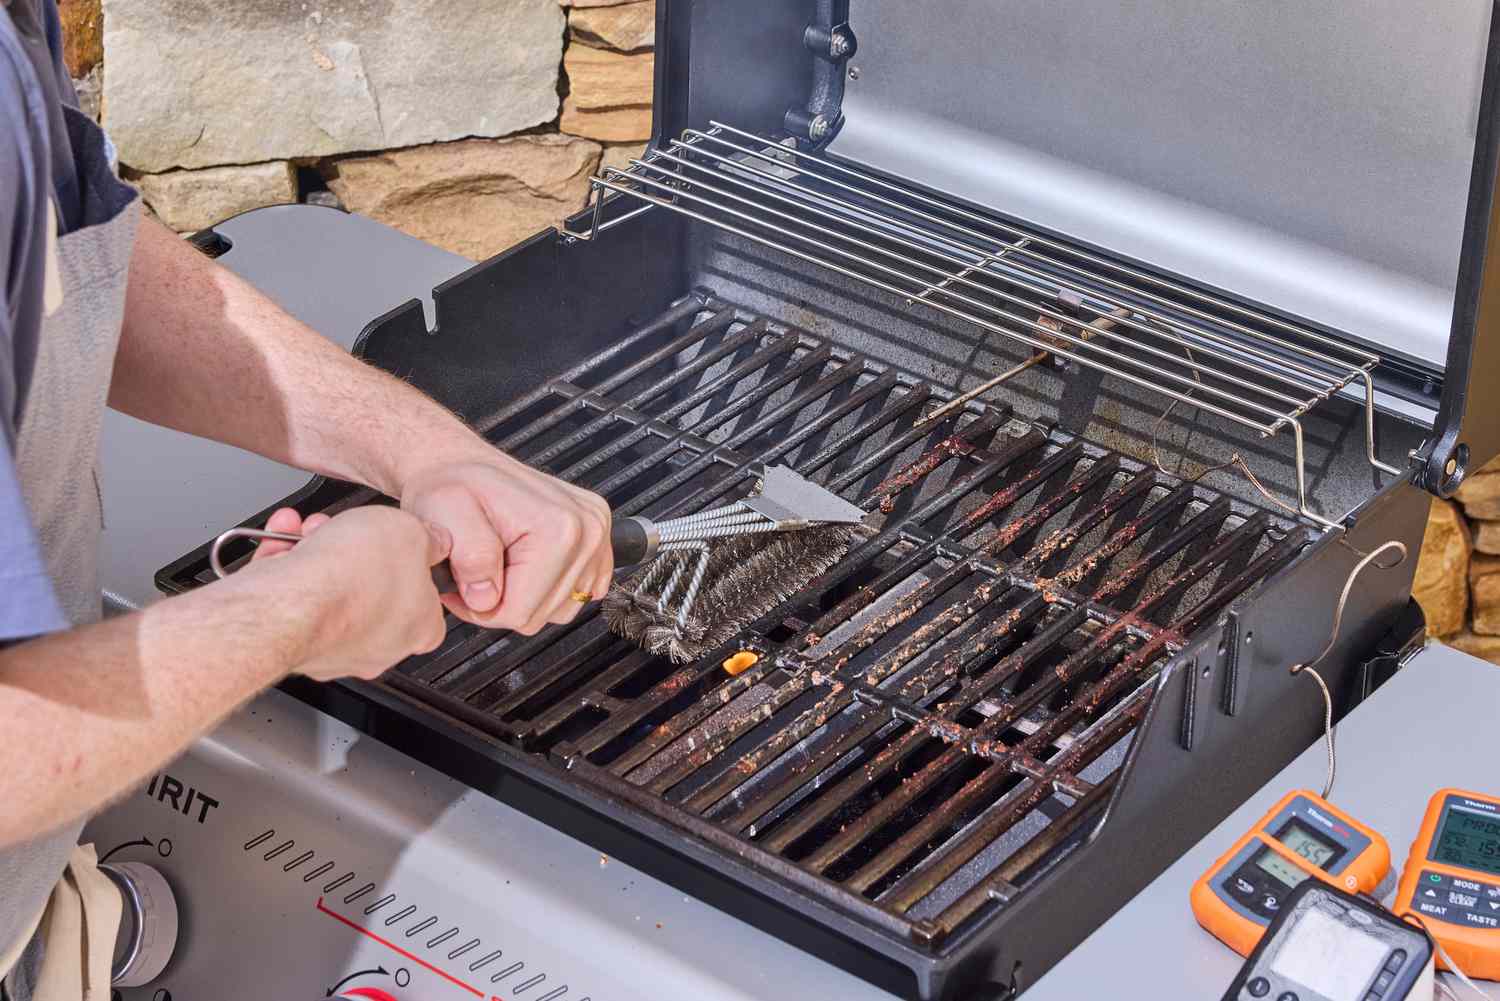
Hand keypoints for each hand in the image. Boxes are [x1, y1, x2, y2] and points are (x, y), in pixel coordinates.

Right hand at [249, 506, 449, 680]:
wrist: (290, 602)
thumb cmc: (354, 578)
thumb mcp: (412, 533)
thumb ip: (429, 538)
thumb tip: (434, 541)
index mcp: (419, 629)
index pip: (428, 598)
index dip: (414, 562)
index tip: (404, 542)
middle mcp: (378, 646)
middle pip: (372, 588)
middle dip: (357, 549)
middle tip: (352, 529)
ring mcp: (333, 648)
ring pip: (328, 589)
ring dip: (318, 548)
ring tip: (314, 528)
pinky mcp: (289, 639)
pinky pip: (292, 593)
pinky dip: (286, 560)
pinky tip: (287, 533)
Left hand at [398, 452, 612, 633]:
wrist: (465, 465)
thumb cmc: (455, 484)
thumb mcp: (447, 513)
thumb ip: (471, 556)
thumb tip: (487, 598)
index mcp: (558, 527)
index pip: (522, 613)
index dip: (482, 608)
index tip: (462, 588)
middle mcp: (587, 530)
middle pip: (542, 615)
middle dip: (502, 602)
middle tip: (475, 574)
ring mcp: (597, 535)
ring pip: (559, 609)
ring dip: (525, 597)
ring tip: (499, 565)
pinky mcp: (598, 541)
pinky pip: (576, 594)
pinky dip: (546, 590)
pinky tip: (524, 566)